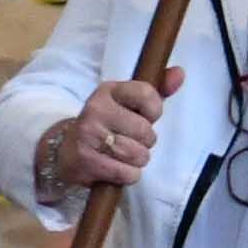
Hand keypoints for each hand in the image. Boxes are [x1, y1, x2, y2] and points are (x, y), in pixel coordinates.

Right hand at [47, 68, 183, 194]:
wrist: (68, 150)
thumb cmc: (108, 125)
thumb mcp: (130, 104)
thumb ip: (158, 90)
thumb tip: (179, 73)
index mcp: (108, 90)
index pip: (147, 94)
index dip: (154, 111)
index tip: (144, 116)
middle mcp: (95, 109)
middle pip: (145, 131)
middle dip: (145, 141)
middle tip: (130, 140)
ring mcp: (88, 135)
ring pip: (138, 154)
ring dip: (137, 160)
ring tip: (123, 155)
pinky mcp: (85, 161)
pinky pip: (127, 173)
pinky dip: (128, 175)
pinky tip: (116, 167)